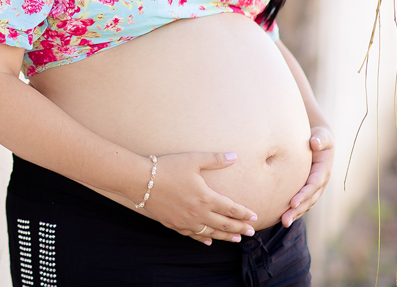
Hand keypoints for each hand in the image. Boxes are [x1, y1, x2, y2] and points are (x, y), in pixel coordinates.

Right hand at [139, 152, 258, 245]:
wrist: (141, 181)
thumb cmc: (168, 167)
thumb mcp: (193, 160)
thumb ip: (215, 159)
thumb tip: (234, 156)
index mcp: (206, 198)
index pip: (231, 209)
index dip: (244, 214)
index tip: (255, 217)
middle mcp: (198, 213)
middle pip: (224, 224)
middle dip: (240, 228)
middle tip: (251, 232)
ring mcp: (186, 221)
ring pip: (211, 232)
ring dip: (225, 236)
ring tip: (236, 238)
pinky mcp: (174, 225)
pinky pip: (192, 235)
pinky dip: (203, 238)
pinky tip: (208, 240)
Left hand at [281, 125, 334, 227]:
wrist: (318, 139)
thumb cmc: (318, 136)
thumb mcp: (322, 135)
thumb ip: (320, 139)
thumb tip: (315, 143)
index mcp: (323, 170)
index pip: (313, 185)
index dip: (304, 194)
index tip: (292, 203)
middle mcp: (320, 181)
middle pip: (309, 199)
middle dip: (298, 210)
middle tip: (285, 220)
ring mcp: (314, 187)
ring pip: (305, 203)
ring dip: (295, 213)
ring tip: (283, 222)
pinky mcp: (306, 187)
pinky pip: (301, 200)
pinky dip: (293, 209)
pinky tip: (280, 215)